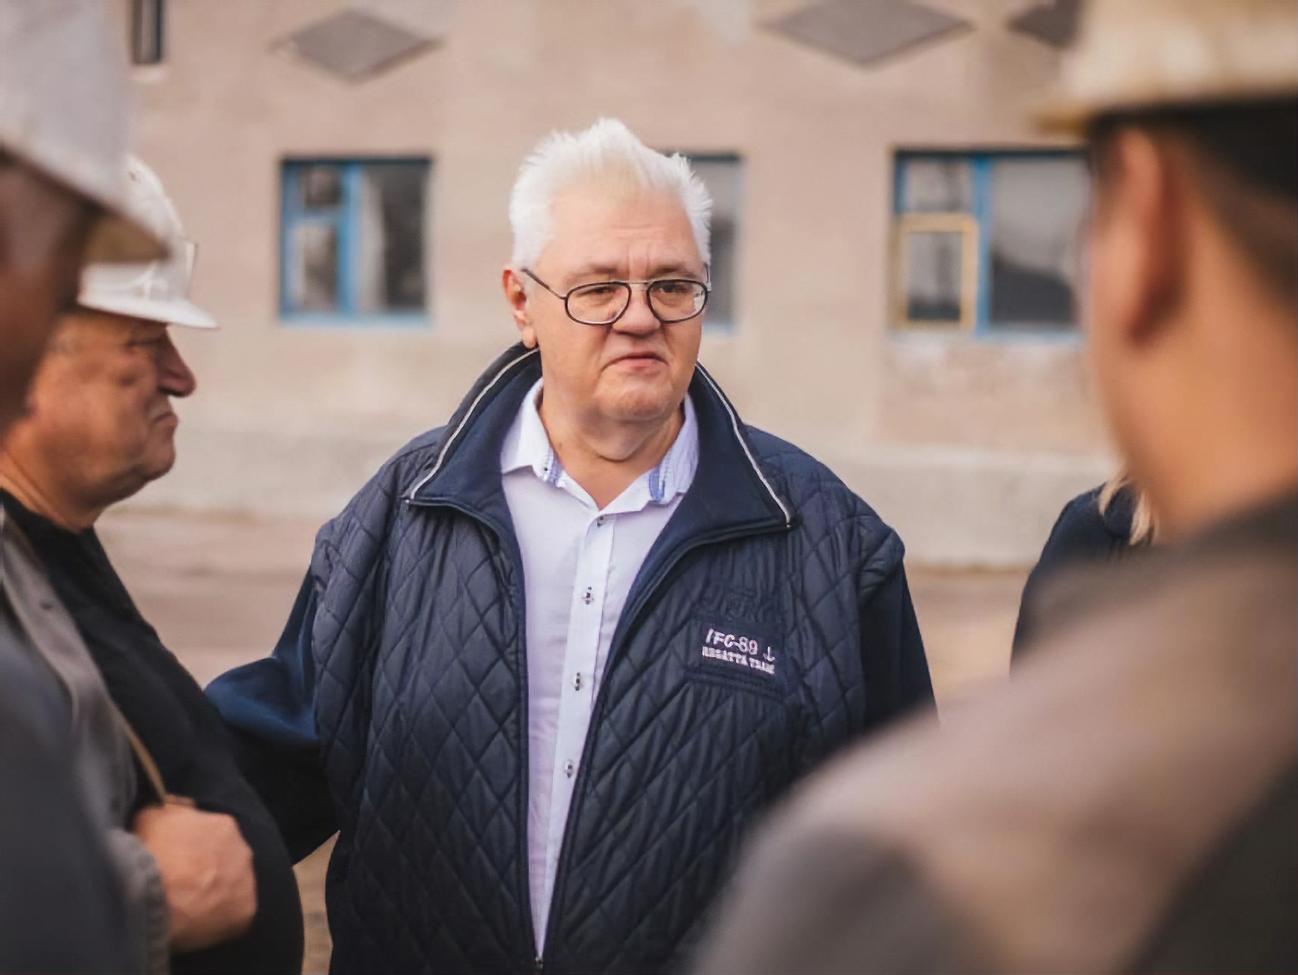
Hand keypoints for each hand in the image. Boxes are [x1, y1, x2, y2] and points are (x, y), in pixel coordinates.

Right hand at [132, 801, 257, 951]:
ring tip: (188, 906)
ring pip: (231, 887)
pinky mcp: (245, 912)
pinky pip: (233, 915)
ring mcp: (247, 882)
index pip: (209, 835)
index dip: (190, 849)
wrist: (150, 894)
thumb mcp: (151, 815)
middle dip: (205, 870)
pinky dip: (218, 919)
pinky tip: (197, 924)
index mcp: (223, 825)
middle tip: (182, 884)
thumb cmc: (149, 852)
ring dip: (214, 893)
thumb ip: (169, 808)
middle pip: (223, 860)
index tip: (175, 860)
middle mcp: (242, 850)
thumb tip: (174, 806)